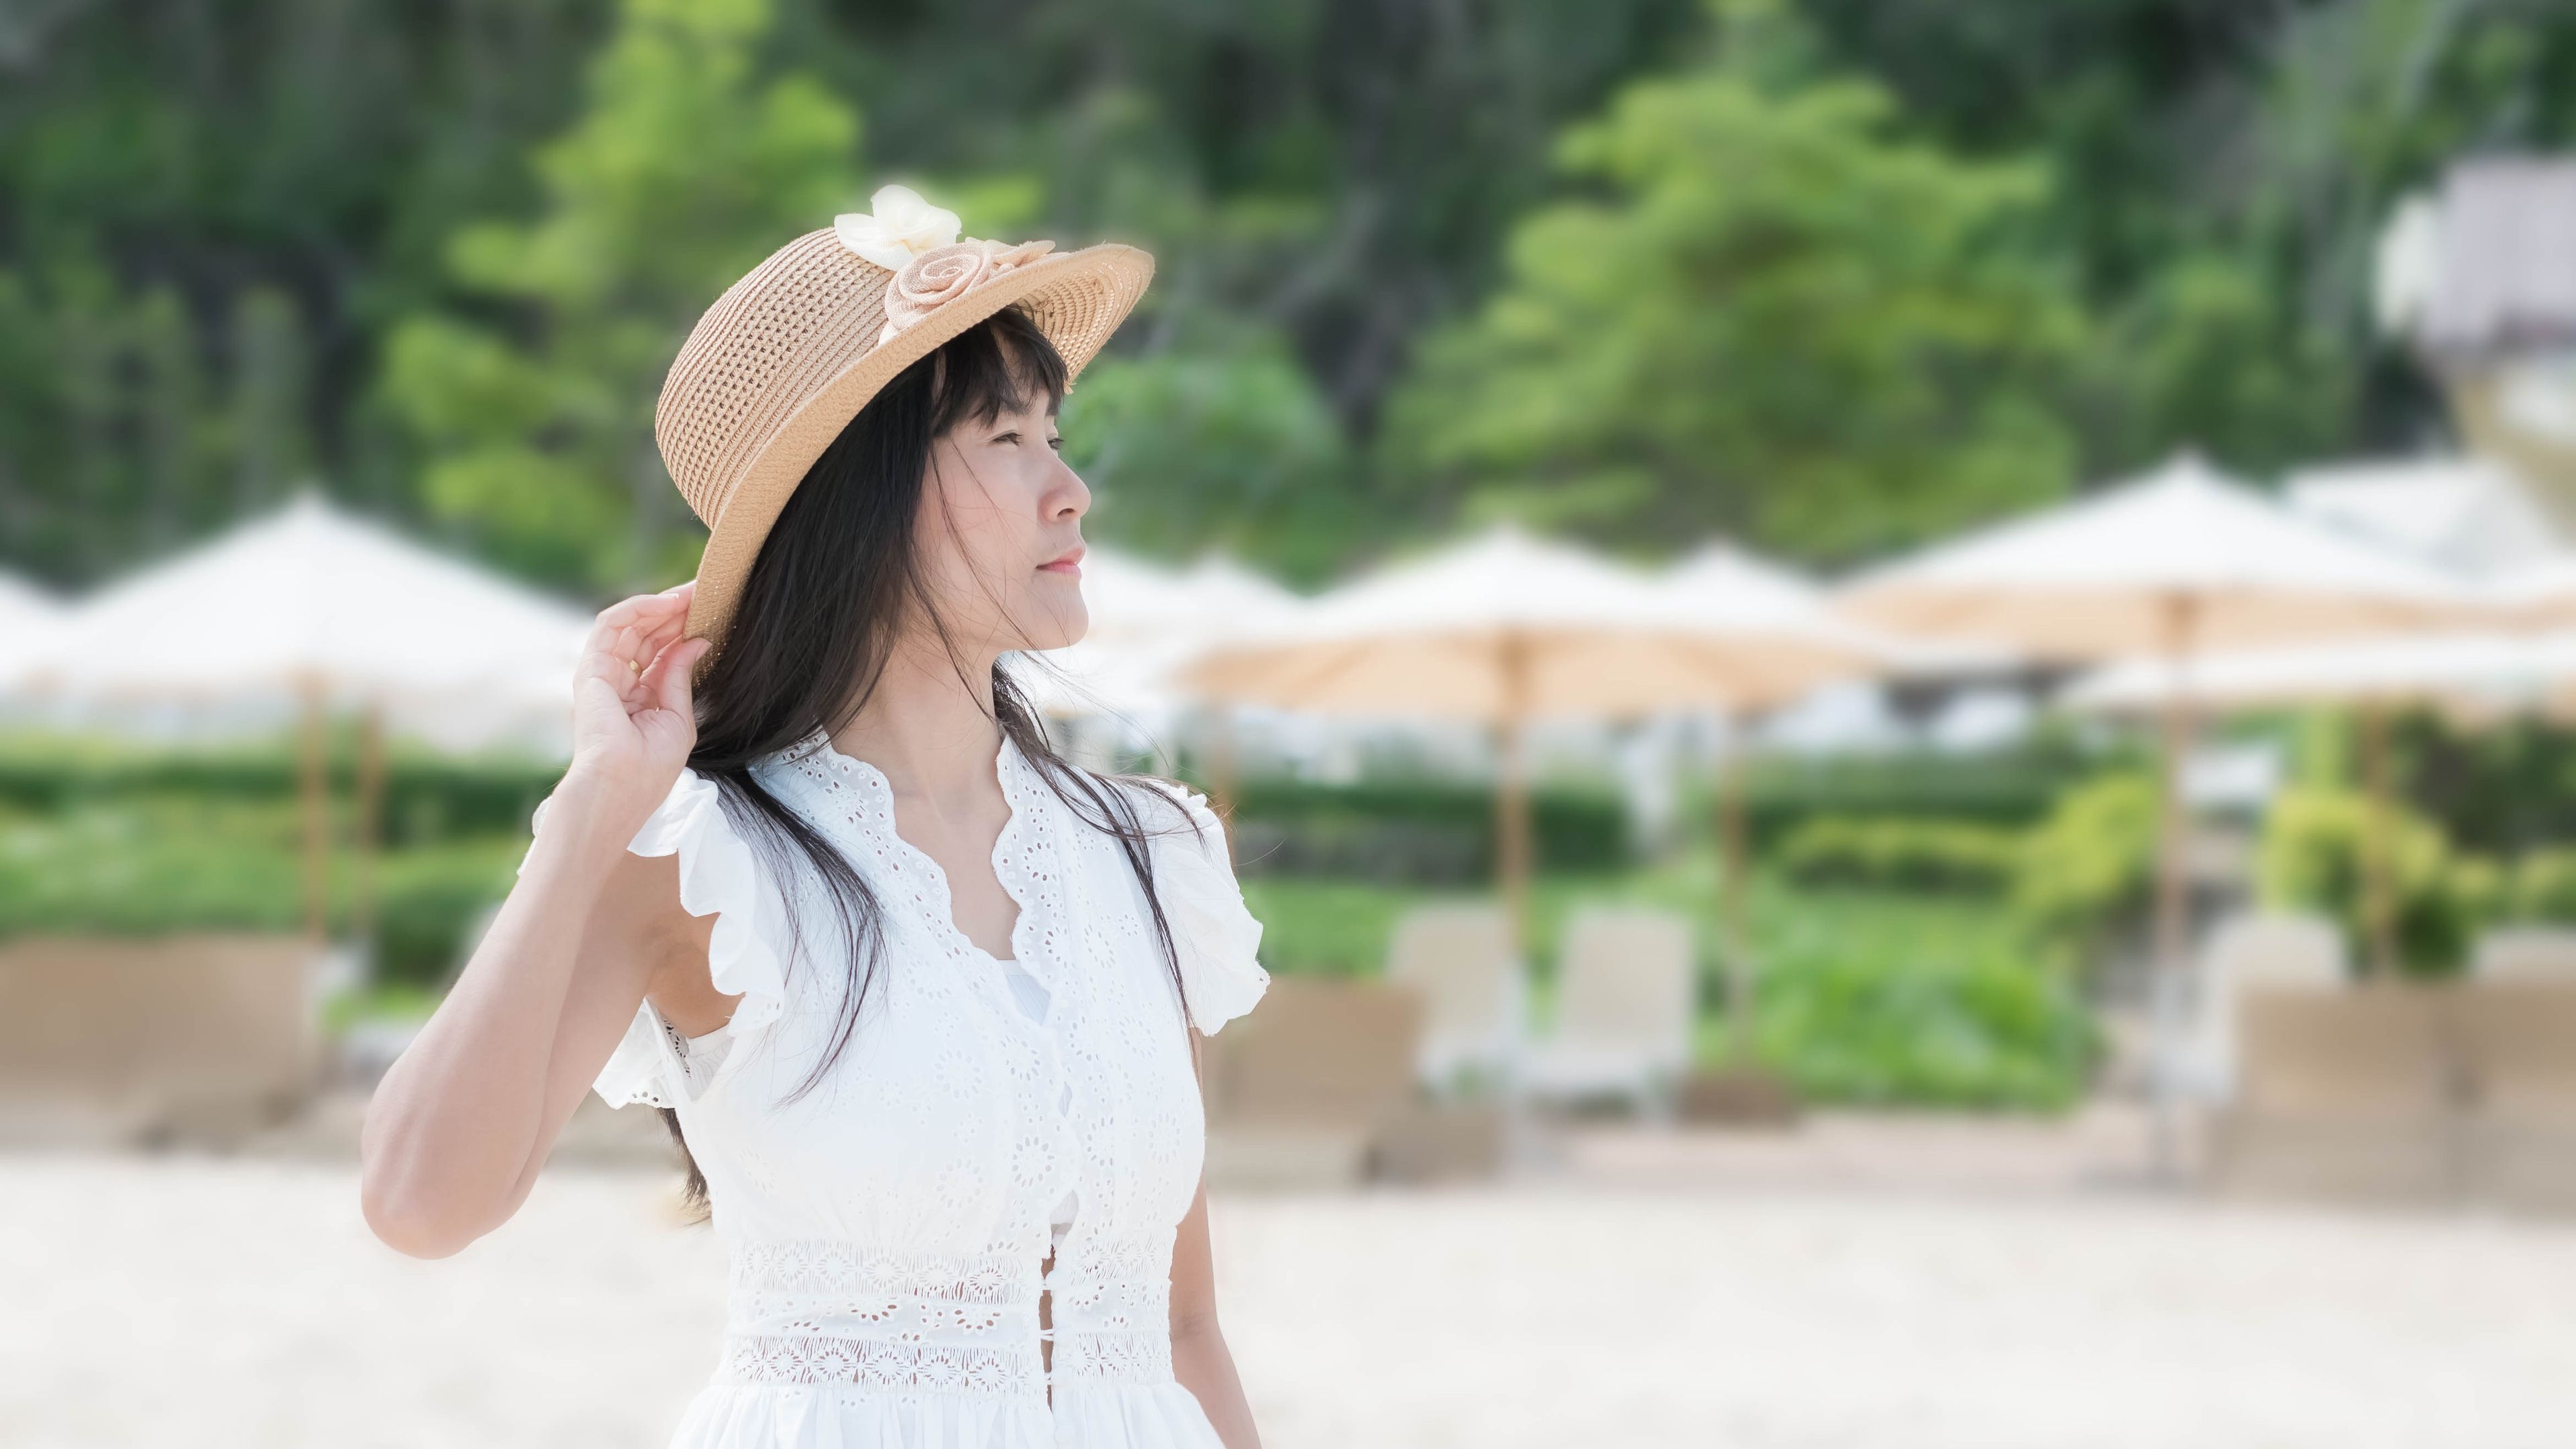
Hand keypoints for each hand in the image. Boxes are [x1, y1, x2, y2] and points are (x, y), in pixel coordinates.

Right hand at [565, 582, 710, 824]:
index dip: (684, 629)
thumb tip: (697, 641)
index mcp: (640, 697)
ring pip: (630, 625)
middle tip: (705, 592)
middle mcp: (620, 682)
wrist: (620, 787)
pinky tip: (666, 603)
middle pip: (647, 634)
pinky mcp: (591, 668)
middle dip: (676, 612)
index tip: (712, 610)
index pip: (661, 652)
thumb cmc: (649, 767)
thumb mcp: (677, 716)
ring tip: (692, 593)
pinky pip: (611, 625)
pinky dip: (638, 608)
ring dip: (661, 605)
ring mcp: (603, 674)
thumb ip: (680, 676)